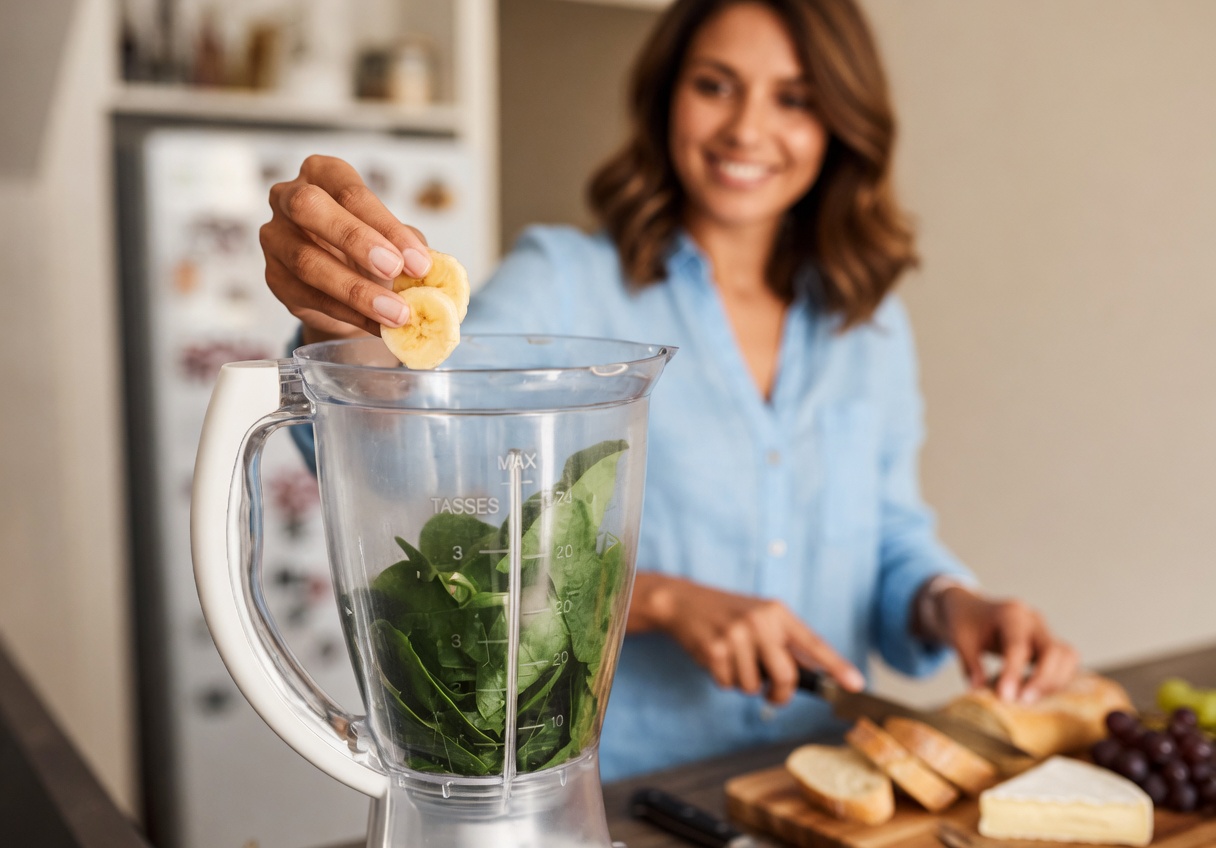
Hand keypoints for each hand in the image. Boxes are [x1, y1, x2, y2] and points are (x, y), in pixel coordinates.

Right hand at [260, 155, 432, 342]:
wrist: (344, 288)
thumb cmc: (369, 250)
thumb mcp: (394, 239)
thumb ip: (410, 247)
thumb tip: (432, 266)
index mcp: (324, 174)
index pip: (352, 193)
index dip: (388, 226)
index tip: (419, 261)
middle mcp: (289, 197)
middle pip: (310, 208)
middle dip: (355, 239)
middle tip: (395, 269)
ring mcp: (275, 237)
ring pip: (307, 261)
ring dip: (356, 290)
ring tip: (396, 312)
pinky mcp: (274, 278)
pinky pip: (309, 297)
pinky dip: (349, 314)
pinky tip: (378, 326)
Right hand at [629, 573, 864, 704]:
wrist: (683, 601)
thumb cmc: (727, 613)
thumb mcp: (760, 617)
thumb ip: (784, 641)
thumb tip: (814, 673)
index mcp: (777, 613)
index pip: (814, 644)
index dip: (837, 667)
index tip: (856, 685)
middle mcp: (759, 621)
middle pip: (785, 676)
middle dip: (779, 694)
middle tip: (772, 694)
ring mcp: (736, 635)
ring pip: (753, 686)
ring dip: (744, 684)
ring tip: (733, 660)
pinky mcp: (714, 650)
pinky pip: (728, 684)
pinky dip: (723, 679)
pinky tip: (716, 658)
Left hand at [938, 586, 1079, 703]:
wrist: (972, 609)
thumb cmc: (966, 623)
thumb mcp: (960, 639)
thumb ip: (970, 664)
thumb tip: (978, 690)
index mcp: (1010, 614)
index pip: (1018, 646)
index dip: (1013, 673)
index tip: (1005, 697)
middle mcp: (1033, 620)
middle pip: (1052, 650)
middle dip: (1042, 680)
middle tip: (1023, 702)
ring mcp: (1045, 631)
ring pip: (1067, 656)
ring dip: (1054, 681)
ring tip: (1031, 699)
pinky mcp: (1050, 643)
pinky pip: (1066, 662)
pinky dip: (1057, 679)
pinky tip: (1039, 694)